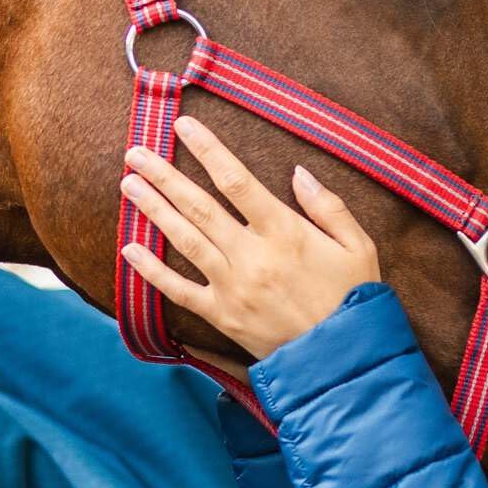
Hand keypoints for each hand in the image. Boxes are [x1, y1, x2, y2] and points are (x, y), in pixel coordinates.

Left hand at [119, 115, 380, 360]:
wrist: (342, 360)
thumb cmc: (354, 299)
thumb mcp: (358, 247)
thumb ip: (329, 207)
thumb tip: (298, 172)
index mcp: (285, 232)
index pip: (237, 181)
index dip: (208, 150)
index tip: (184, 127)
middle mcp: (252, 255)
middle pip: (200, 206)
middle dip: (165, 176)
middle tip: (136, 153)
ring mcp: (233, 287)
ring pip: (185, 240)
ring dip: (154, 210)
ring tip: (129, 184)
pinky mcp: (222, 316)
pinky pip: (179, 290)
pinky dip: (151, 271)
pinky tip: (129, 250)